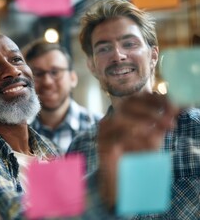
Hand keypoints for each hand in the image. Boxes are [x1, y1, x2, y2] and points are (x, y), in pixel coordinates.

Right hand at [97, 93, 178, 207]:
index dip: (154, 101)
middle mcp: (111, 119)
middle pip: (127, 106)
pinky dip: (134, 140)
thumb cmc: (137, 157)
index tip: (173, 108)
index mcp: (121, 114)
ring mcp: (104, 132)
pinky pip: (117, 138)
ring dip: (142, 125)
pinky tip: (147, 145)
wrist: (122, 179)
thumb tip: (175, 109)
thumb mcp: (153, 137)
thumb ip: (161, 124)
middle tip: (169, 123)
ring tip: (157, 134)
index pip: (135, 98)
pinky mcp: (102, 146)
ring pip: (120, 119)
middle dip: (151, 113)